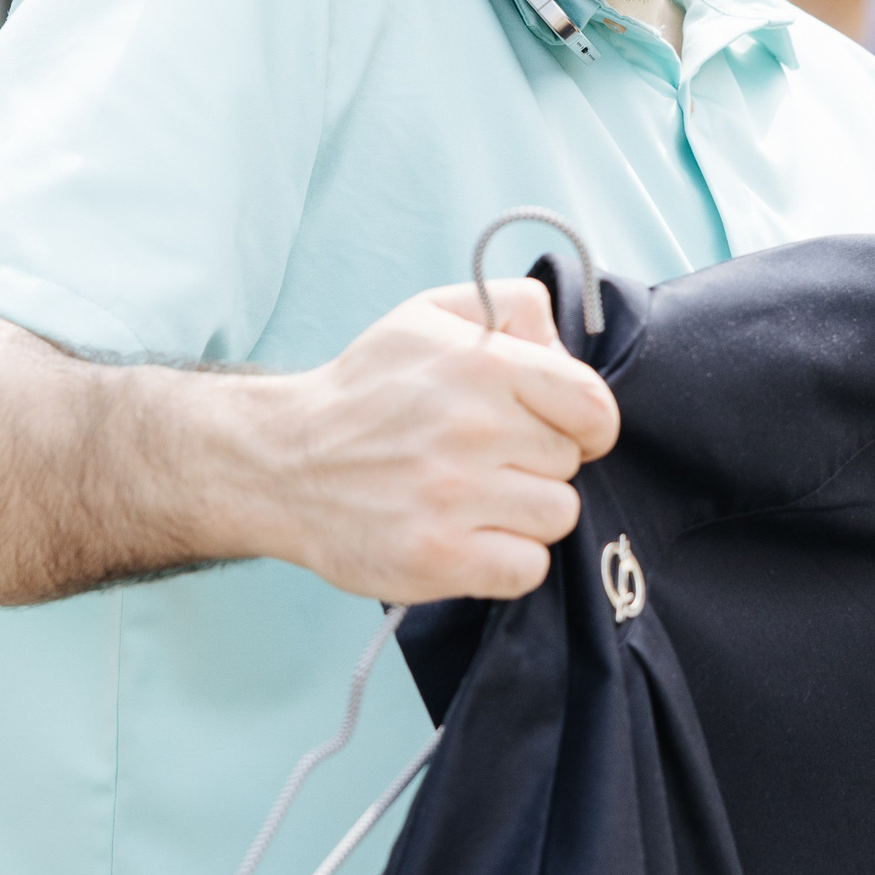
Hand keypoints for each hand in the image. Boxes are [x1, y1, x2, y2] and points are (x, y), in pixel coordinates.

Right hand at [256, 279, 619, 603]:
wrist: (281, 464)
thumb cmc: (367, 391)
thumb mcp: (431, 315)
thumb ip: (513, 306)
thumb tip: (567, 347)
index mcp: (482, 365)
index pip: (593, 406)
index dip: (586, 423)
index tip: (559, 430)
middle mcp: (472, 429)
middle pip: (572, 464)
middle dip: (538, 463)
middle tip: (485, 460)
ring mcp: (455, 498)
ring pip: (557, 517)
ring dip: (524, 513)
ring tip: (474, 498)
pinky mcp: (439, 557)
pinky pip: (528, 569)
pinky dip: (507, 560)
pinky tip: (469, 538)